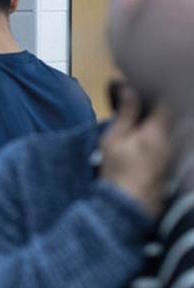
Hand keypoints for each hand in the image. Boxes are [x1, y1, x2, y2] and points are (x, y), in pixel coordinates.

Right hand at [100, 86, 171, 216]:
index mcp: (157, 131)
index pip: (168, 101)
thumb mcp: (113, 139)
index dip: (161, 89)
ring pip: (177, 129)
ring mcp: (174, 154)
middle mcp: (172, 141)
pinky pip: (175, 141)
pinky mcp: (172, 166)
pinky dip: (166, 133)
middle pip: (176, 115)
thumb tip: (129, 88)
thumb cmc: (116, 172)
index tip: (149, 84)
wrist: (125, 207)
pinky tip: (151, 136)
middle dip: (165, 106)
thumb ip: (125, 113)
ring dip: (166, 120)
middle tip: (147, 100)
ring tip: (147, 117)